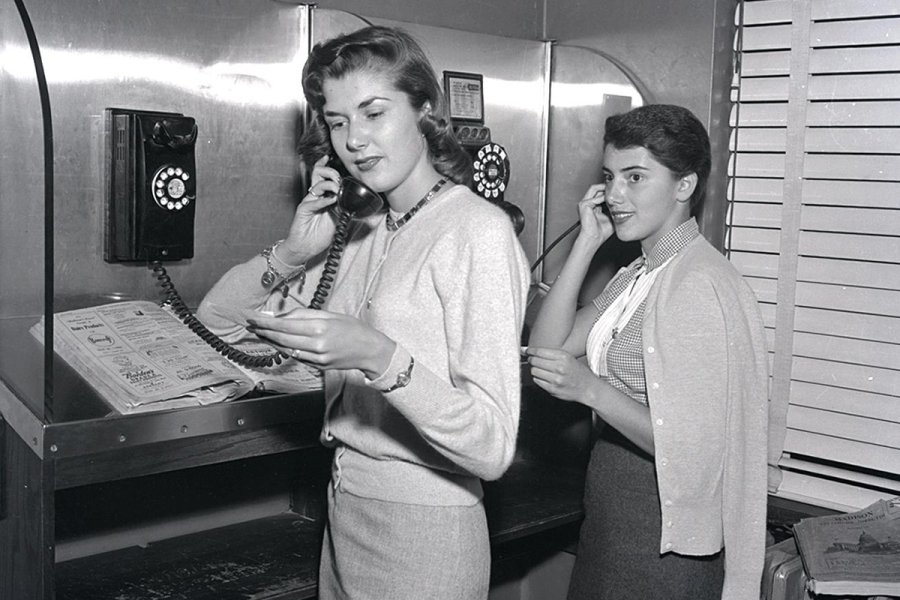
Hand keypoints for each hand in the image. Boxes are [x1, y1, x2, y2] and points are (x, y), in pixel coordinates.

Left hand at [247, 307, 393, 377]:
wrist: (371, 350)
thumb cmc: (353, 328)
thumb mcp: (331, 314)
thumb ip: (305, 314)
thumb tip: (281, 316)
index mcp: (320, 328)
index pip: (285, 325)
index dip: (266, 322)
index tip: (253, 319)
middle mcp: (317, 345)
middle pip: (282, 339)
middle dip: (264, 332)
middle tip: (251, 326)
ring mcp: (317, 358)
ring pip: (286, 350)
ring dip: (271, 341)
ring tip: (260, 333)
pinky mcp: (318, 366)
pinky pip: (297, 356)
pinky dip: (285, 349)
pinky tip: (278, 343)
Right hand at [279, 156, 342, 261]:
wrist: (306, 248)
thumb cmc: (320, 234)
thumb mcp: (337, 220)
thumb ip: (343, 209)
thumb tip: (355, 201)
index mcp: (322, 197)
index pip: (323, 177)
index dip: (325, 166)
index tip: (329, 157)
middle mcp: (315, 197)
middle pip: (318, 175)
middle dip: (330, 173)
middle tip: (338, 179)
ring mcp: (308, 202)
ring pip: (317, 186)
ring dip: (329, 185)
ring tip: (337, 189)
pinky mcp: (303, 211)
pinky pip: (313, 202)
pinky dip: (323, 201)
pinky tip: (331, 201)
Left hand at [524, 345, 598, 403]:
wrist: (588, 388)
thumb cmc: (578, 372)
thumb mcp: (568, 357)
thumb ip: (550, 354)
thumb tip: (527, 350)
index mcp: (563, 357)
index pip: (539, 351)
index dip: (530, 351)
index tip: (526, 351)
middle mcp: (559, 367)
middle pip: (534, 361)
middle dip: (532, 360)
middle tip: (534, 360)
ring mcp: (556, 379)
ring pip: (534, 371)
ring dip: (535, 370)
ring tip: (542, 370)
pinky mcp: (552, 389)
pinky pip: (537, 381)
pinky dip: (538, 378)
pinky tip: (545, 378)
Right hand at [576, 184, 613, 246]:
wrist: (594, 238)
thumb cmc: (601, 231)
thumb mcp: (612, 216)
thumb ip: (615, 208)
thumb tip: (625, 203)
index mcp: (592, 206)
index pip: (599, 192)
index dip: (608, 190)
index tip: (617, 190)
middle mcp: (586, 203)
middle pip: (596, 188)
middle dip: (606, 186)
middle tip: (616, 188)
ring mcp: (584, 203)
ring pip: (594, 188)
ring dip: (604, 189)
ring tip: (613, 192)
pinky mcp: (584, 205)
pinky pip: (595, 197)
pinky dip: (603, 198)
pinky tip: (610, 201)